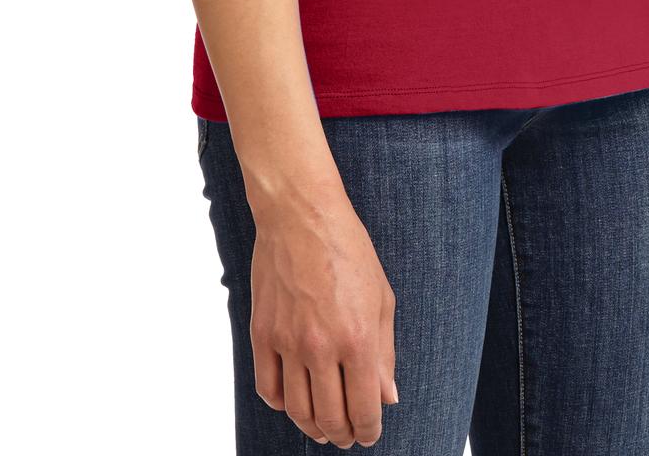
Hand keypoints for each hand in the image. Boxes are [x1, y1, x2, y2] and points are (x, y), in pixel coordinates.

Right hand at [249, 178, 398, 445]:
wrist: (301, 215)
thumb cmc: (348, 249)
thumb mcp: (382, 297)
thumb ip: (384, 353)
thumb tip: (387, 397)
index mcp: (357, 338)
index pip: (363, 409)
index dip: (369, 430)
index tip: (369, 433)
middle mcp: (321, 347)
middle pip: (329, 418)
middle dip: (342, 435)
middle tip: (348, 435)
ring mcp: (287, 342)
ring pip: (297, 410)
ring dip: (313, 427)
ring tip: (323, 426)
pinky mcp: (262, 333)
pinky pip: (267, 388)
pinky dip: (280, 405)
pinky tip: (293, 401)